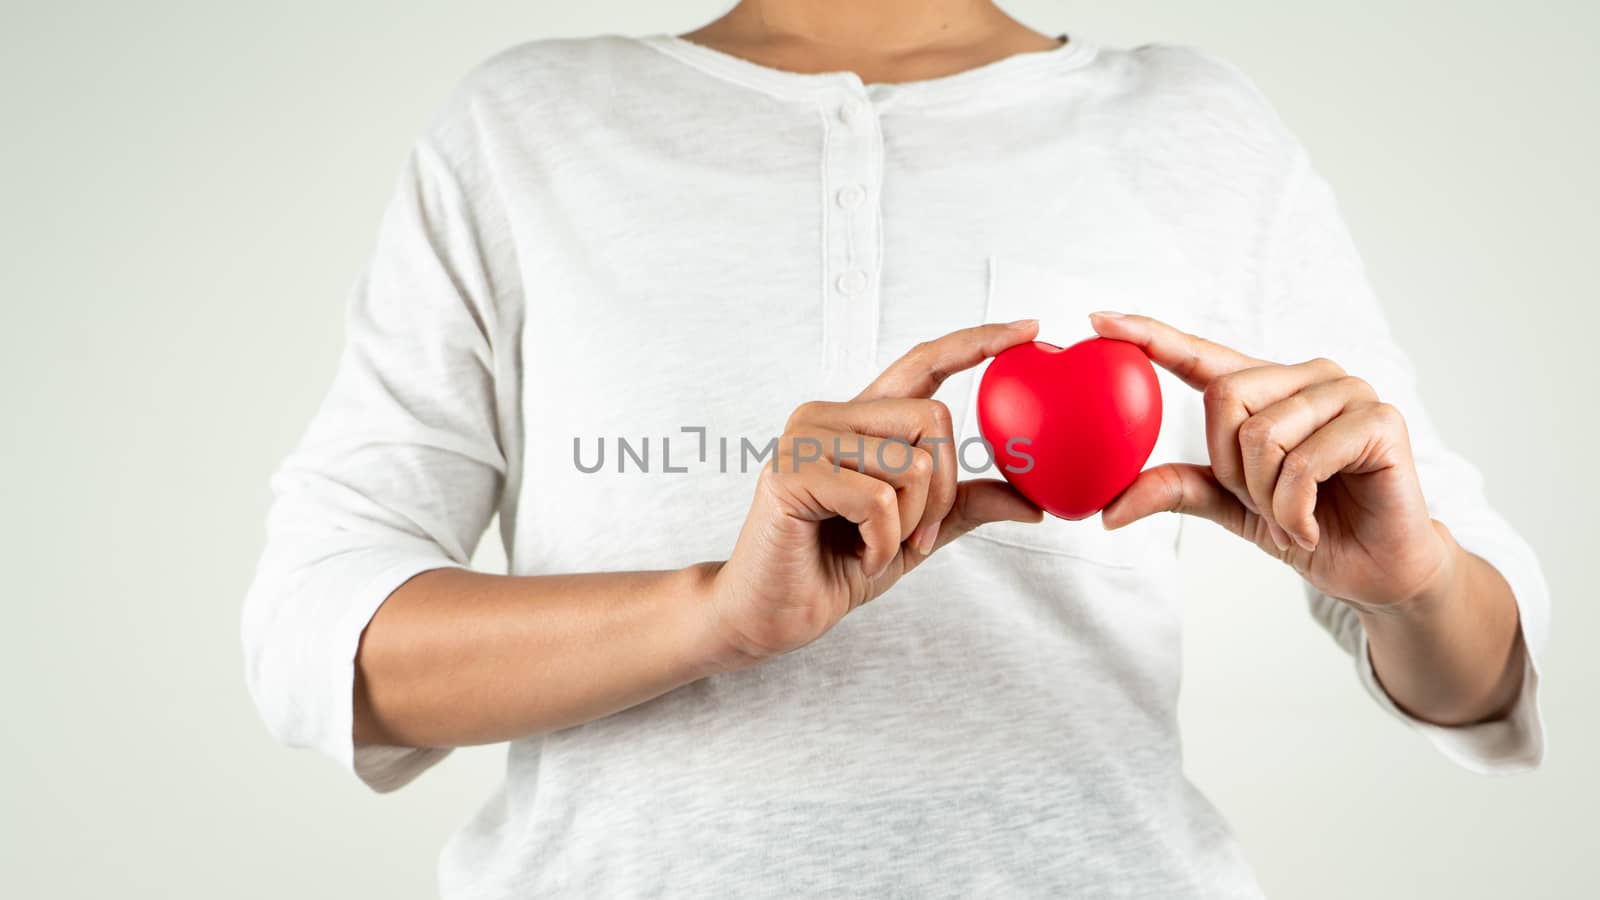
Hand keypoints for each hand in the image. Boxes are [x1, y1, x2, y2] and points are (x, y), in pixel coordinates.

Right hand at [703, 321, 1044, 669]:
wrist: (773, 614)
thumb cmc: (834, 568)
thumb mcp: (914, 534)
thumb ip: (963, 506)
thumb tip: (1032, 503)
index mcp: (860, 421)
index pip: (923, 363)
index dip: (975, 342)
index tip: (1029, 327)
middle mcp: (830, 416)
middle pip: (934, 419)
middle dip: (943, 492)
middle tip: (917, 536)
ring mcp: (806, 438)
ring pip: (911, 463)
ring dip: (911, 523)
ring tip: (876, 547)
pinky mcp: (792, 472)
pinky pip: (877, 499)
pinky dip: (882, 541)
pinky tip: (859, 555)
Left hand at [1088, 311, 1453, 610]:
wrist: (1376, 570)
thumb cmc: (1309, 526)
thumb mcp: (1230, 506)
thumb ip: (1177, 489)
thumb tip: (1109, 510)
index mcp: (1268, 389)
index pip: (1201, 355)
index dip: (1150, 335)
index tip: (1098, 318)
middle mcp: (1308, 377)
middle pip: (1225, 399)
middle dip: (1231, 468)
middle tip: (1263, 503)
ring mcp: (1348, 392)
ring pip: (1261, 433)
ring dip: (1265, 495)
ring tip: (1294, 515)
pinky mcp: (1380, 420)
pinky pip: (1303, 462)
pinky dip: (1293, 508)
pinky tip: (1311, 526)